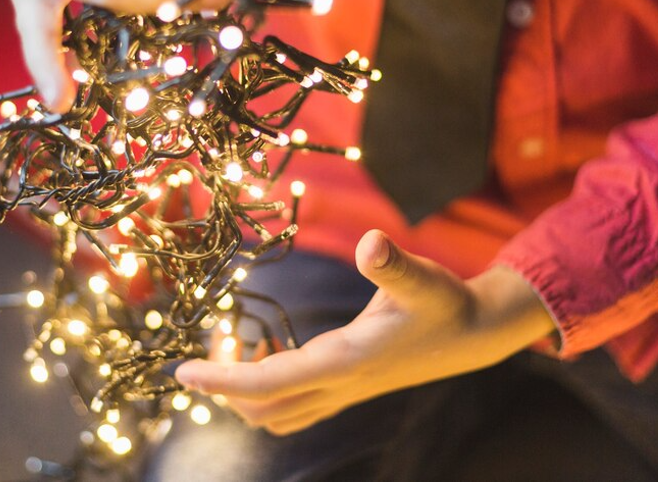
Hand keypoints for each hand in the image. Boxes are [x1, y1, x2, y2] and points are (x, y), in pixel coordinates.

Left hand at [176, 230, 555, 435]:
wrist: (474, 335)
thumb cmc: (444, 302)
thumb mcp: (423, 279)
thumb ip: (394, 265)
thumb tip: (371, 242)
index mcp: (345, 362)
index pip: (269, 383)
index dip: (223, 378)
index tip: (183, 372)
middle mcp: (338, 386)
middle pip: (263, 409)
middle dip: (226, 384)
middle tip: (217, 337)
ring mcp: (342, 393)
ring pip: (277, 414)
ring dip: (245, 390)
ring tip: (240, 341)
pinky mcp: (346, 388)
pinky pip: (293, 406)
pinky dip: (267, 388)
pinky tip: (273, 347)